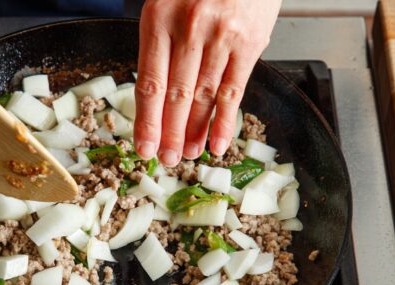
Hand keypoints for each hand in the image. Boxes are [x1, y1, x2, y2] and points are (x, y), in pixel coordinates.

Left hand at [133, 0, 279, 165]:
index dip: (147, 121)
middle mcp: (188, 30)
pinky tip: (218, 142)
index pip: (149, 83)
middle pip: (176, 95)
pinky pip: (235, 89)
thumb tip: (153, 96)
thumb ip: (158, 45)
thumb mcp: (164, 5)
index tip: (144, 148)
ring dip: (197, 131)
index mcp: (158, 21)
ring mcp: (221, 37)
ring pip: (205, 96)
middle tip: (167, 160)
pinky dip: (225, 121)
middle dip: (171, 134)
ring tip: (190, 154)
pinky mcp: (250, 42)